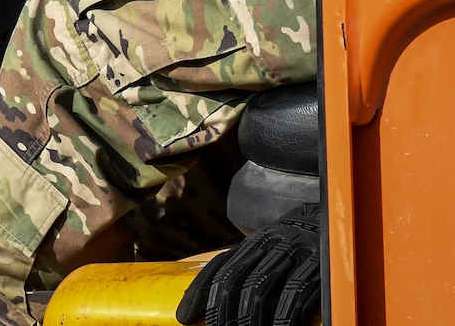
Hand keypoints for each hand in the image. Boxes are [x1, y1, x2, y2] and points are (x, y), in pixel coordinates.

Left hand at [175, 202, 322, 325]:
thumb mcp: (276, 248)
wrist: (348, 217)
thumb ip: (253, 266)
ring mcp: (297, 252)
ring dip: (248, 318)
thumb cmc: (306, 244)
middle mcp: (272, 243)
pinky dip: (285, 315)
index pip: (220, 268)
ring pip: (261, 287)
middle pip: (237, 280)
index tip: (184, 317)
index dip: (199, 293)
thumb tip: (219, 299)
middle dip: (222, 311)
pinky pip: (297, 293)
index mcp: (256, 241)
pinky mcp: (323, 265)